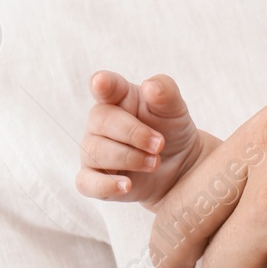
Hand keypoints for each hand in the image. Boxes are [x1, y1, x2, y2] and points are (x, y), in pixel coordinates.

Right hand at [75, 70, 211, 207]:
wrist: (180, 165)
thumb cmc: (171, 129)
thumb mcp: (175, 109)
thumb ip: (165, 92)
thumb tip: (150, 86)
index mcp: (118, 97)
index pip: (105, 86)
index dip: (102, 83)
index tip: (101, 82)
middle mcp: (100, 122)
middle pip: (102, 122)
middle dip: (135, 134)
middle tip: (160, 144)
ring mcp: (93, 151)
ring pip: (96, 152)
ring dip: (131, 158)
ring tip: (155, 162)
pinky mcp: (93, 179)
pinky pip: (86, 183)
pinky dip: (106, 184)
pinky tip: (127, 185)